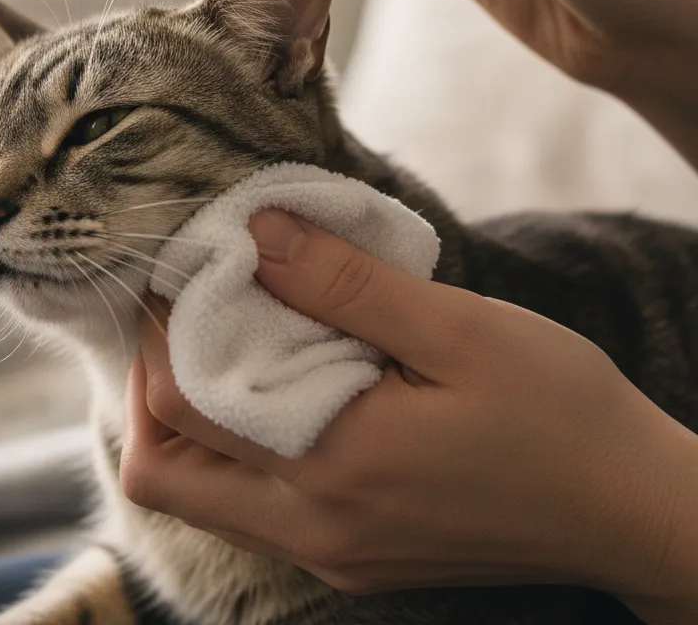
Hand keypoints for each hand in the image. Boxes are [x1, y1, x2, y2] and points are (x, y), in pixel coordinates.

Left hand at [121, 210, 697, 621]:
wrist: (634, 512)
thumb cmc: (560, 415)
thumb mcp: (457, 330)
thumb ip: (344, 283)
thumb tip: (256, 231)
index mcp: (331, 470)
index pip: (181, 406)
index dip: (162, 329)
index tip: (186, 269)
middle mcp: (313, 530)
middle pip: (163, 473)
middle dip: (155, 385)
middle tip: (192, 313)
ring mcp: (330, 555)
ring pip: (201, 496)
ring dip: (192, 418)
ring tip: (234, 341)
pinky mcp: (352, 557)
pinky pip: (251, 507)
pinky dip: (238, 446)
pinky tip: (283, 387)